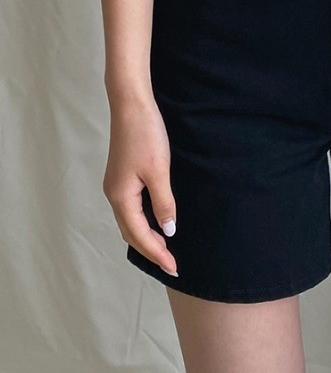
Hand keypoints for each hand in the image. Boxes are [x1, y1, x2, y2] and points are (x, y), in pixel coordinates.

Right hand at [102, 94, 177, 276]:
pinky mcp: (122, 176)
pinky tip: (157, 220)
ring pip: (130, 221)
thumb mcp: (159, 171)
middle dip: (151, 250)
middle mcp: (114, 194)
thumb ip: (164, 202)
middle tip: (172, 264)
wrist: (131, 105)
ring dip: (146, 236)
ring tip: (166, 248)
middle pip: (131, 233)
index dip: (157, 253)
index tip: (174, 268)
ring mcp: (117, 185)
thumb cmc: (145, 135)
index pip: (139, 235)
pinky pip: (132, 208)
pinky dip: (144, 220)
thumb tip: (168, 230)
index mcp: (121, 197)